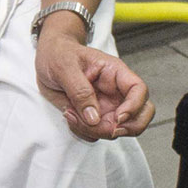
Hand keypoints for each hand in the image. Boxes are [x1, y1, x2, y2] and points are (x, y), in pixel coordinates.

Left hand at [34, 28, 153, 140]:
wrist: (47, 59)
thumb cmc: (59, 54)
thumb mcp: (65, 67)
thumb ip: (80, 91)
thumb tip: (94, 117)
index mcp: (115, 73)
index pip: (139, 90)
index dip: (134, 107)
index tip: (118, 118)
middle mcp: (115, 92)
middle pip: (140, 115)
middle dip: (127, 128)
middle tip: (107, 129)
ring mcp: (106, 106)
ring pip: (116, 129)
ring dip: (94, 130)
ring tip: (70, 113)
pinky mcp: (94, 117)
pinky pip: (96, 133)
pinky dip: (83, 131)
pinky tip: (68, 114)